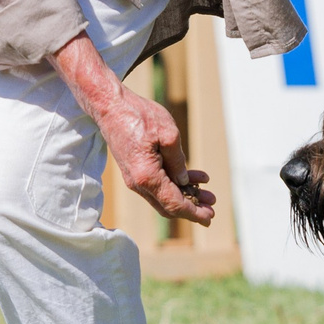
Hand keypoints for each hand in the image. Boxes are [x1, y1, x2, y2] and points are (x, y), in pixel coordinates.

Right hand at [58, 34, 215, 224]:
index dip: (194, 212)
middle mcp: (138, 183)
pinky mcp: (135, 170)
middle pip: (168, 205)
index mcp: (147, 176)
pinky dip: (176, 183)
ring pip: (163, 196)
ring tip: (208, 193)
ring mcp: (135, 178)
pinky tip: (194, 177)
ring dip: (186, 195)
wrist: (110, 106)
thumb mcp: (168, 133)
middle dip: (192, 208)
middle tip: (212, 209)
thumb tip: (183, 181)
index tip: (210, 217)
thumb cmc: (139, 116)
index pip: (173, 203)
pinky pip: (158, 184)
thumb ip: (178, 161)